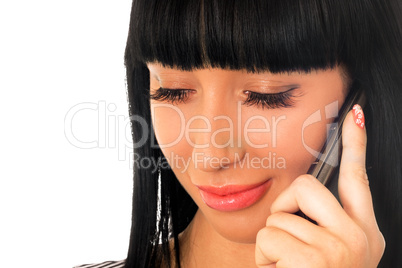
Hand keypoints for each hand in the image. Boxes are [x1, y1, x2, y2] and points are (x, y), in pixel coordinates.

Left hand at [255, 107, 384, 267]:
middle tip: (287, 239)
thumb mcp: (329, 255)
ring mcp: (338, 250)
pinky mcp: (314, 261)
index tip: (356, 113)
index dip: (358, 143)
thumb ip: (322, 223)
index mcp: (363, 234)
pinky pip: (268, 238)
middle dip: (284, 208)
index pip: (358, 179)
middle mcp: (358, 239)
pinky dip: (263, 259)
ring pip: (279, 217)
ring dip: (272, 245)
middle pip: (305, 186)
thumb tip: (302, 192)